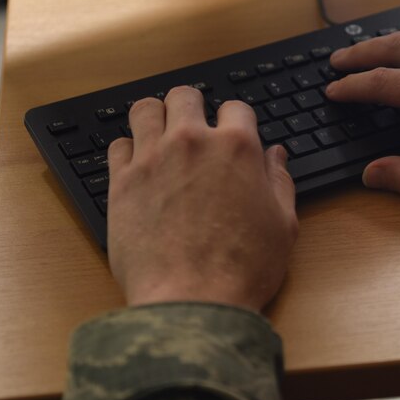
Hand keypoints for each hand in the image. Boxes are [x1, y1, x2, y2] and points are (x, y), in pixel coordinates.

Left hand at [106, 87, 297, 310]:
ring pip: (144, 109)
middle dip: (192, 108)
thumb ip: (280, 182)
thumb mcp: (283, 225)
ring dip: (155, 118)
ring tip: (160, 137)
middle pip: (185, 96)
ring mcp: (152, 159)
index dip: (236, 121)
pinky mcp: (121, 183)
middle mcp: (192, 143)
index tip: (232, 135)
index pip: (236, 108)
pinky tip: (138, 167)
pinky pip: (117, 145)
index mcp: (237, 148)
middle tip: (193, 130)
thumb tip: (276, 156)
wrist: (192, 303)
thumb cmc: (242, 270)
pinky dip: (128, 151)